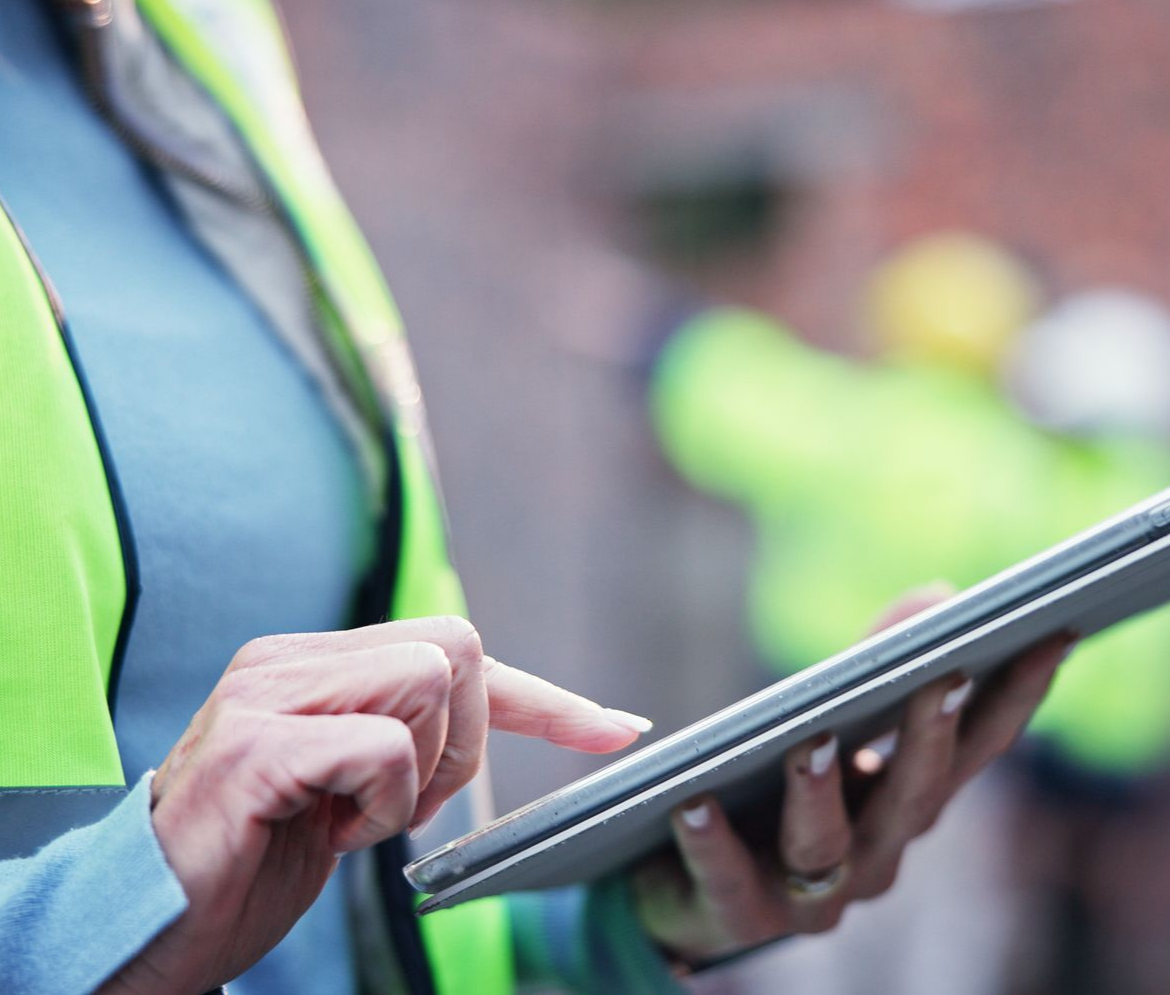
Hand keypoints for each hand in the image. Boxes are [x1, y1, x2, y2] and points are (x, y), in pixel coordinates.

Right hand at [99, 616, 648, 993]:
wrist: (144, 925)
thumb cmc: (251, 861)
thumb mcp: (349, 792)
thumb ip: (401, 738)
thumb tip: (490, 717)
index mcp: (316, 663)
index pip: (456, 650)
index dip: (547, 698)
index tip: (621, 731)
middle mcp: (291, 659)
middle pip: (458, 647)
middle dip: (465, 740)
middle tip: (401, 803)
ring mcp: (268, 694)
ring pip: (429, 682)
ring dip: (419, 775)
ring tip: (353, 817)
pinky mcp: (257, 744)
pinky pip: (383, 747)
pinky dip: (383, 804)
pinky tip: (330, 832)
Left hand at [631, 589, 1073, 963]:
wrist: (696, 889)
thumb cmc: (781, 786)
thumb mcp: (833, 715)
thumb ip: (879, 658)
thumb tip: (942, 594)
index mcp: (909, 803)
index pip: (978, 749)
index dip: (1019, 695)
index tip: (1054, 632)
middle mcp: (878, 854)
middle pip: (915, 799)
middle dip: (932, 736)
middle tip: (947, 674)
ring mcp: (813, 894)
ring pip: (825, 845)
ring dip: (823, 793)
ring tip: (811, 741)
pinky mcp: (736, 913)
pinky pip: (727, 879)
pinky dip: (713, 843)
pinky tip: (694, 803)